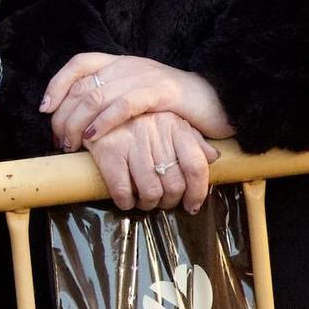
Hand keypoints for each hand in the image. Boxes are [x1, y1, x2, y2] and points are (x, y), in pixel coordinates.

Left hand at [43, 52, 232, 150]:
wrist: (218, 101)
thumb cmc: (175, 107)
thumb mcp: (139, 97)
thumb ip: (113, 99)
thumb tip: (79, 121)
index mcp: (121, 63)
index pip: (79, 64)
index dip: (57, 85)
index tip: (45, 109)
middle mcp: (128, 65)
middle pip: (82, 86)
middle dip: (64, 115)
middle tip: (59, 140)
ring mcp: (144, 76)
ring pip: (96, 96)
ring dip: (77, 123)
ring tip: (71, 144)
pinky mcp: (160, 92)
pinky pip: (122, 105)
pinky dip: (103, 122)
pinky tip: (93, 137)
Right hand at [85, 112, 219, 212]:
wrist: (94, 103)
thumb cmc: (137, 118)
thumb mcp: (170, 121)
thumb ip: (193, 140)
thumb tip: (213, 157)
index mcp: (174, 125)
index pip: (196, 166)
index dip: (198, 192)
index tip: (192, 205)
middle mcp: (155, 132)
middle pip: (174, 184)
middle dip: (169, 201)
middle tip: (163, 203)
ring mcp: (131, 141)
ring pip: (150, 191)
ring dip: (148, 204)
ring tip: (144, 201)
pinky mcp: (108, 151)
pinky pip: (122, 190)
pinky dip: (126, 202)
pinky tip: (126, 200)